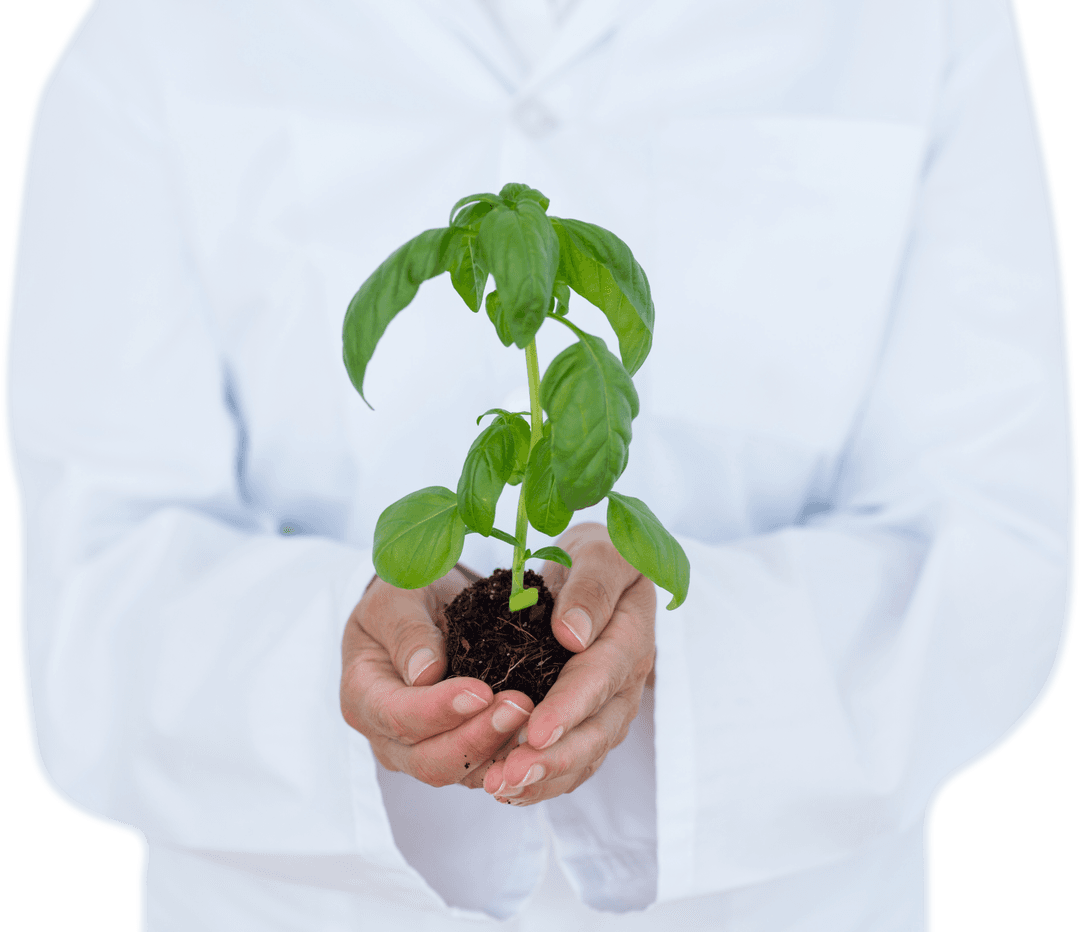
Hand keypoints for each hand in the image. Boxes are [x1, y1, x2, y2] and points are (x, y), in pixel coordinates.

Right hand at [340, 566, 533, 788]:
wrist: (426, 607)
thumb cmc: (405, 597)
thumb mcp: (398, 597)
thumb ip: (407, 631)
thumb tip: (424, 673)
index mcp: (362, 694)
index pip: (397, 715)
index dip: (439, 709)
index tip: (481, 691)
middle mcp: (385, 735)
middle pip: (428, 759)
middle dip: (476, 737)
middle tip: (519, 707)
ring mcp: (418, 751)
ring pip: (459, 771)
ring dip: (499, 751)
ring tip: (536, 719)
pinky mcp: (453, 754)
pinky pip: (482, 770)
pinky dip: (510, 758)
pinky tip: (538, 737)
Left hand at [484, 522, 655, 804]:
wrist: (599, 570)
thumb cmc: (597, 555)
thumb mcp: (600, 552)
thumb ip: (591, 589)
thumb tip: (572, 635)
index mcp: (630, 636)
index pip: (601, 678)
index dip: (570, 708)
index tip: (537, 731)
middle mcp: (625, 682)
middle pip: (597, 731)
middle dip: (553, 759)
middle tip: (508, 777)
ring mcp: (610, 707)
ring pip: (584, 756)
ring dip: (544, 779)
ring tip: (498, 790)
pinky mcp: (589, 722)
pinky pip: (572, 762)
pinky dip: (542, 781)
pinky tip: (506, 792)